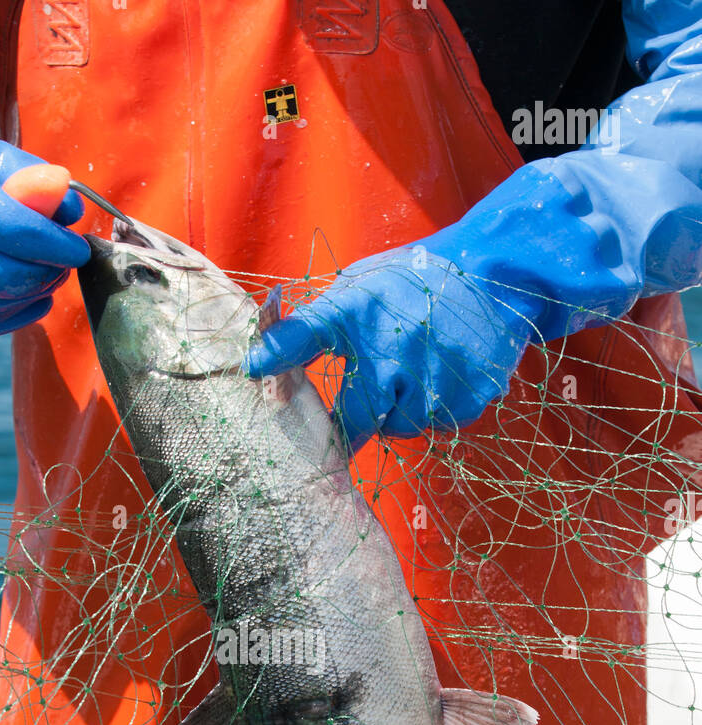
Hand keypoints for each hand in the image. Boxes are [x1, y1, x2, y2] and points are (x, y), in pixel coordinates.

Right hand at [0, 141, 89, 338]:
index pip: (18, 231)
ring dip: (32, 296)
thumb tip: (74, 208)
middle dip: (47, 275)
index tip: (78, 249)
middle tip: (63, 265)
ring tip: (44, 277)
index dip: (57, 246)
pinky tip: (27, 298)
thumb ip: (34, 177)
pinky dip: (14, 317)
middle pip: (10, 278)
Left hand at [245, 247, 536, 450]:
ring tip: (416, 368)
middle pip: (357, 421)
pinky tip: (443, 374)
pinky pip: (433, 426)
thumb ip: (311, 328)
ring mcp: (434, 381)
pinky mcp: (466, 401)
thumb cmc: (414, 284)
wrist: (496, 274)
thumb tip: (254, 364)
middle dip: (357, 417)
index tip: (249, 370)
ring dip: (398, 411)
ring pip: (397, 428)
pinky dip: (432, 409)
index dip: (275, 356)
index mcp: (361, 313)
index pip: (305, 336)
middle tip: (373, 393)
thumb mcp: (358, 290)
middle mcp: (394, 350)